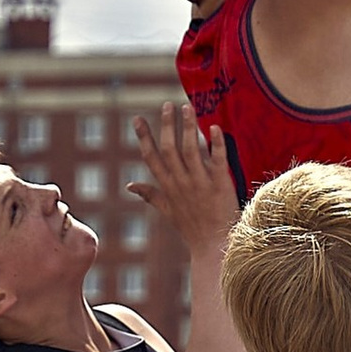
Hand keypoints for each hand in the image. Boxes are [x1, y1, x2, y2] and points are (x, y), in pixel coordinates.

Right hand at [129, 100, 236, 254]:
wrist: (215, 246)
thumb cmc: (192, 229)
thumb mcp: (167, 211)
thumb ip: (150, 195)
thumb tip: (130, 186)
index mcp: (167, 188)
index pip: (151, 158)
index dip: (144, 137)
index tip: (137, 119)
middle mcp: (181, 183)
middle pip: (169, 149)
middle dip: (167, 125)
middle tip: (167, 105)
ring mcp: (200, 184)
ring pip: (191, 150)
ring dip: (188, 127)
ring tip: (187, 107)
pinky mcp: (219, 185)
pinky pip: (217, 160)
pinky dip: (216, 143)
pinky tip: (214, 127)